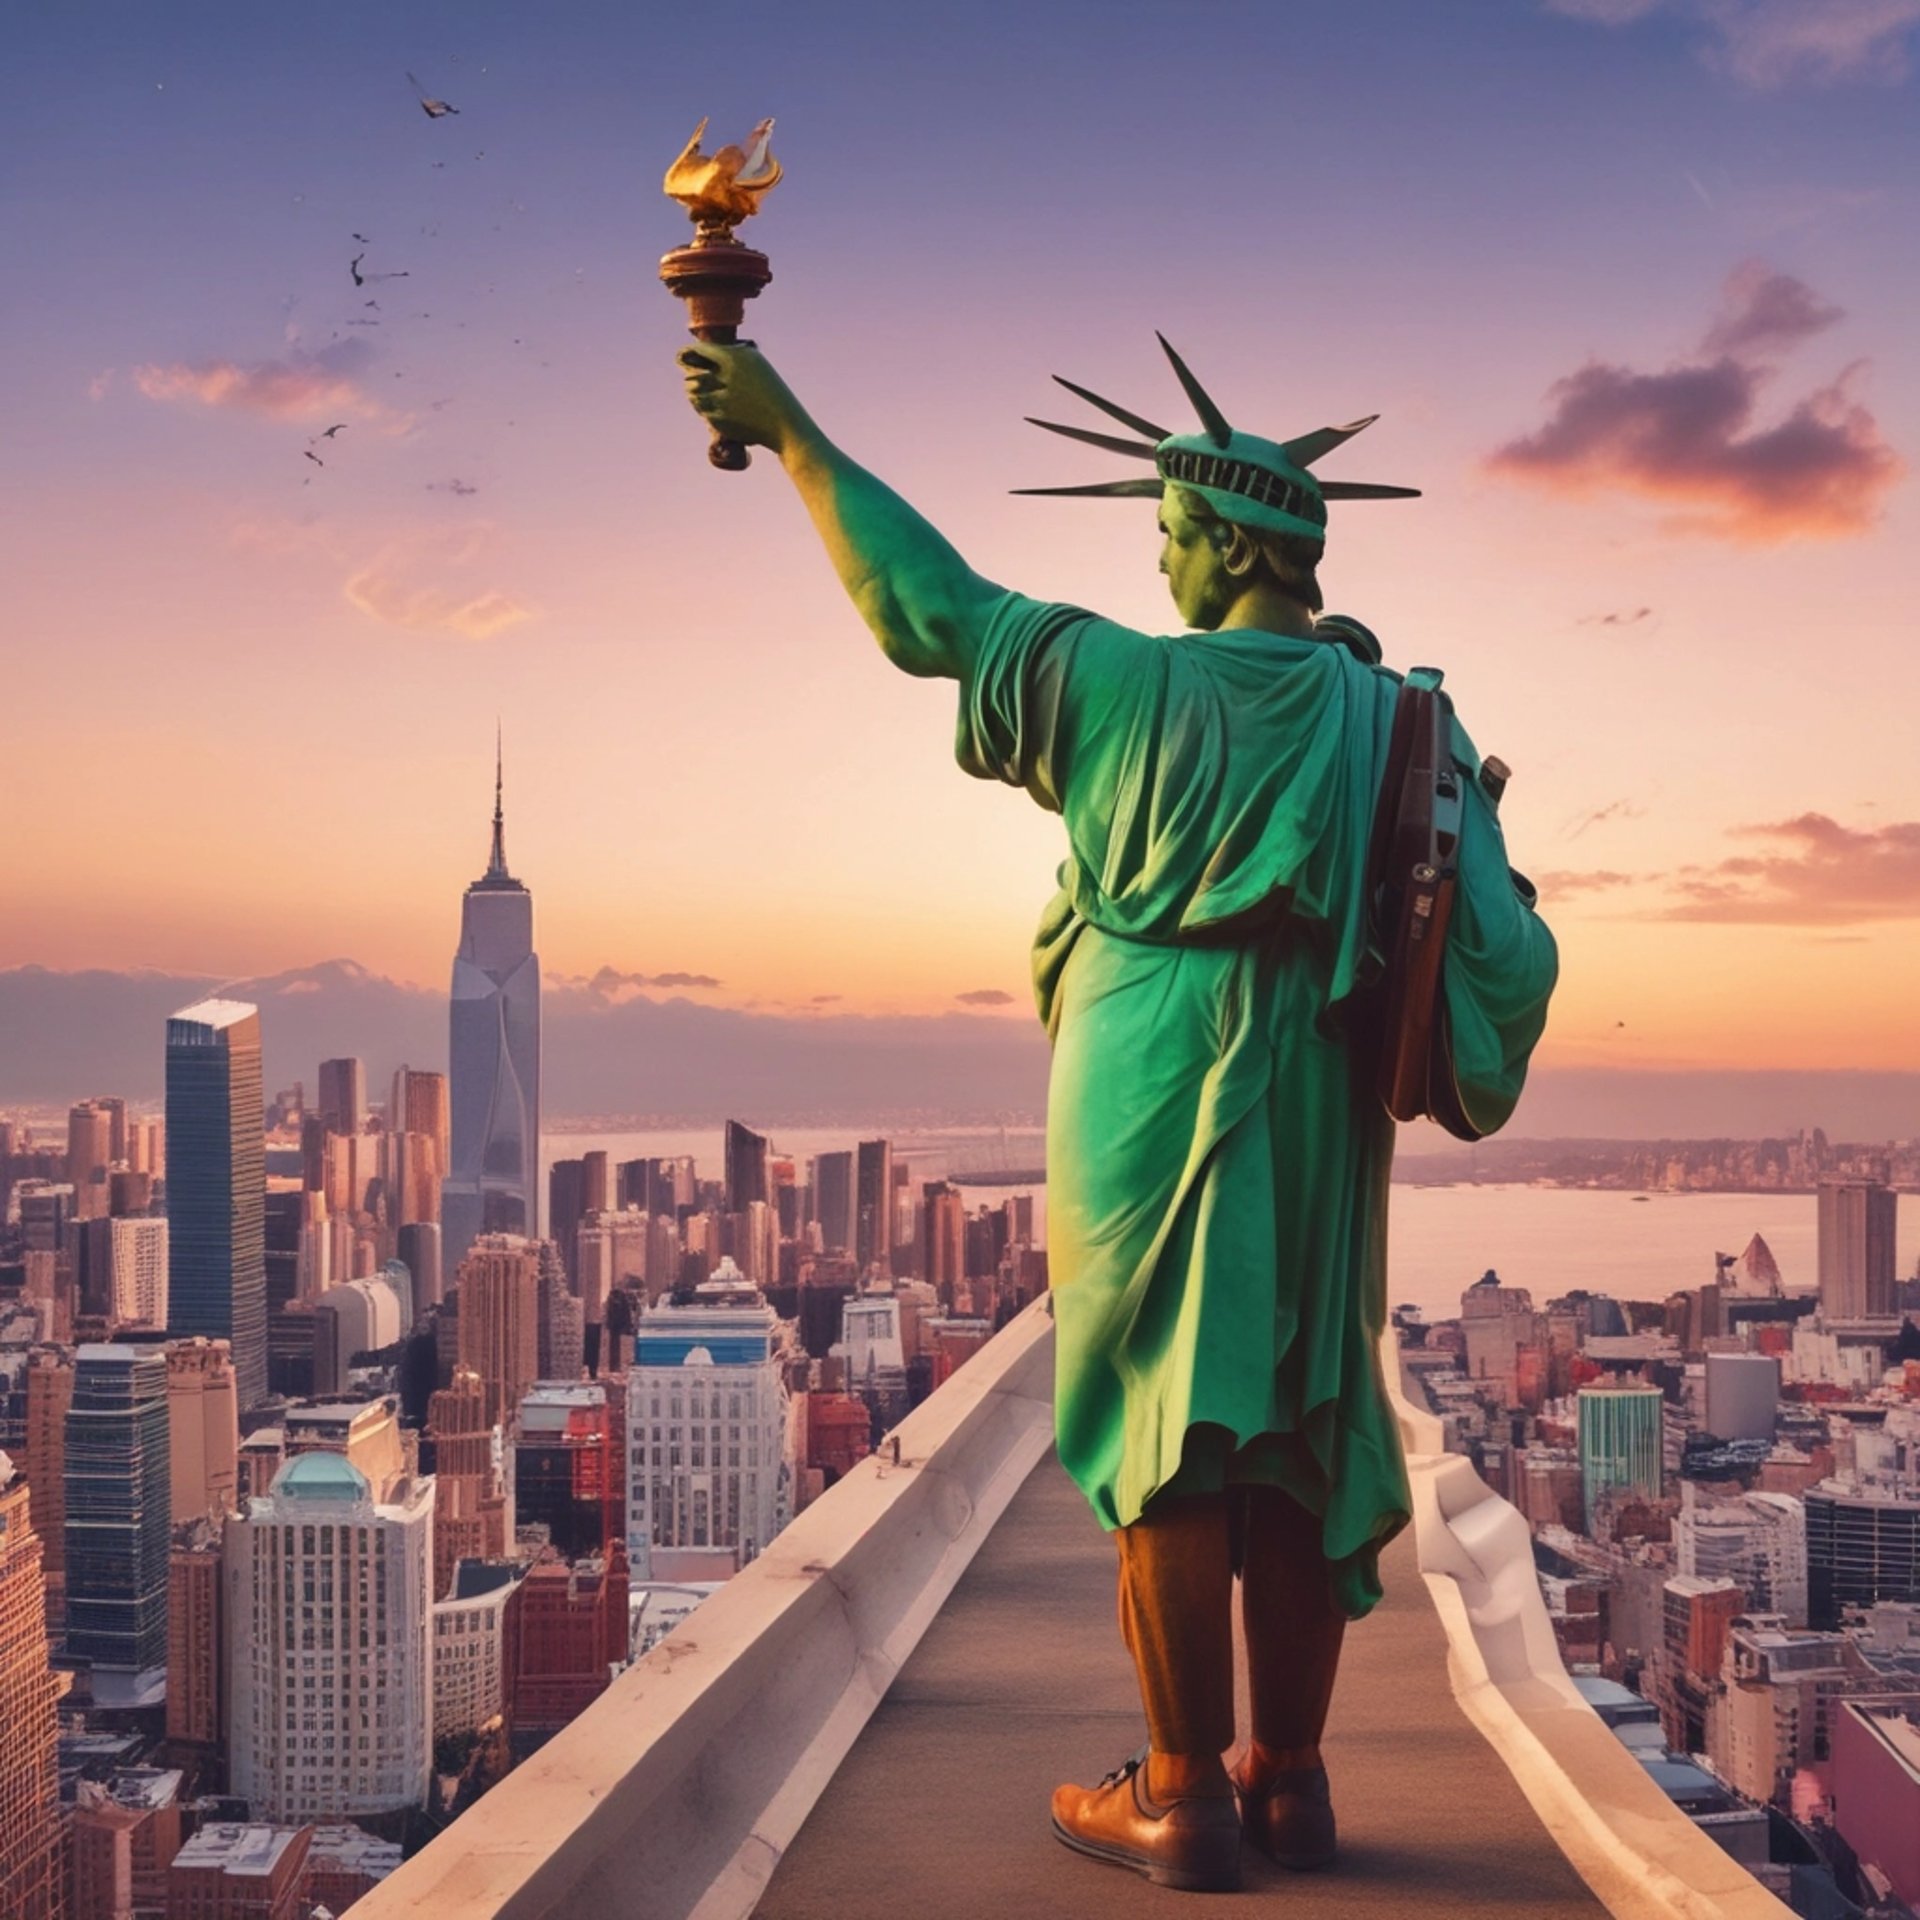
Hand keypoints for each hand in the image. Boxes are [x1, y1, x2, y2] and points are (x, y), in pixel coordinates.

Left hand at [677, 343, 810, 455]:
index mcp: (736, 358)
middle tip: (691, 380)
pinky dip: (707, 412)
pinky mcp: (721, 420)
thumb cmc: (772, 394)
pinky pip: (703, 413)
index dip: (686, 354)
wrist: (786, 426)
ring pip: (692, 394)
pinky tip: (718, 412)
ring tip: (701, 395)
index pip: (699, 350)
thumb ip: (732, 356)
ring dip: (694, 395)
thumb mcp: (757, 366)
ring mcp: (722, 399)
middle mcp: (726, 376)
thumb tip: (703, 353)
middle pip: (691, 374)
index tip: (681, 356)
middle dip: (690, 378)